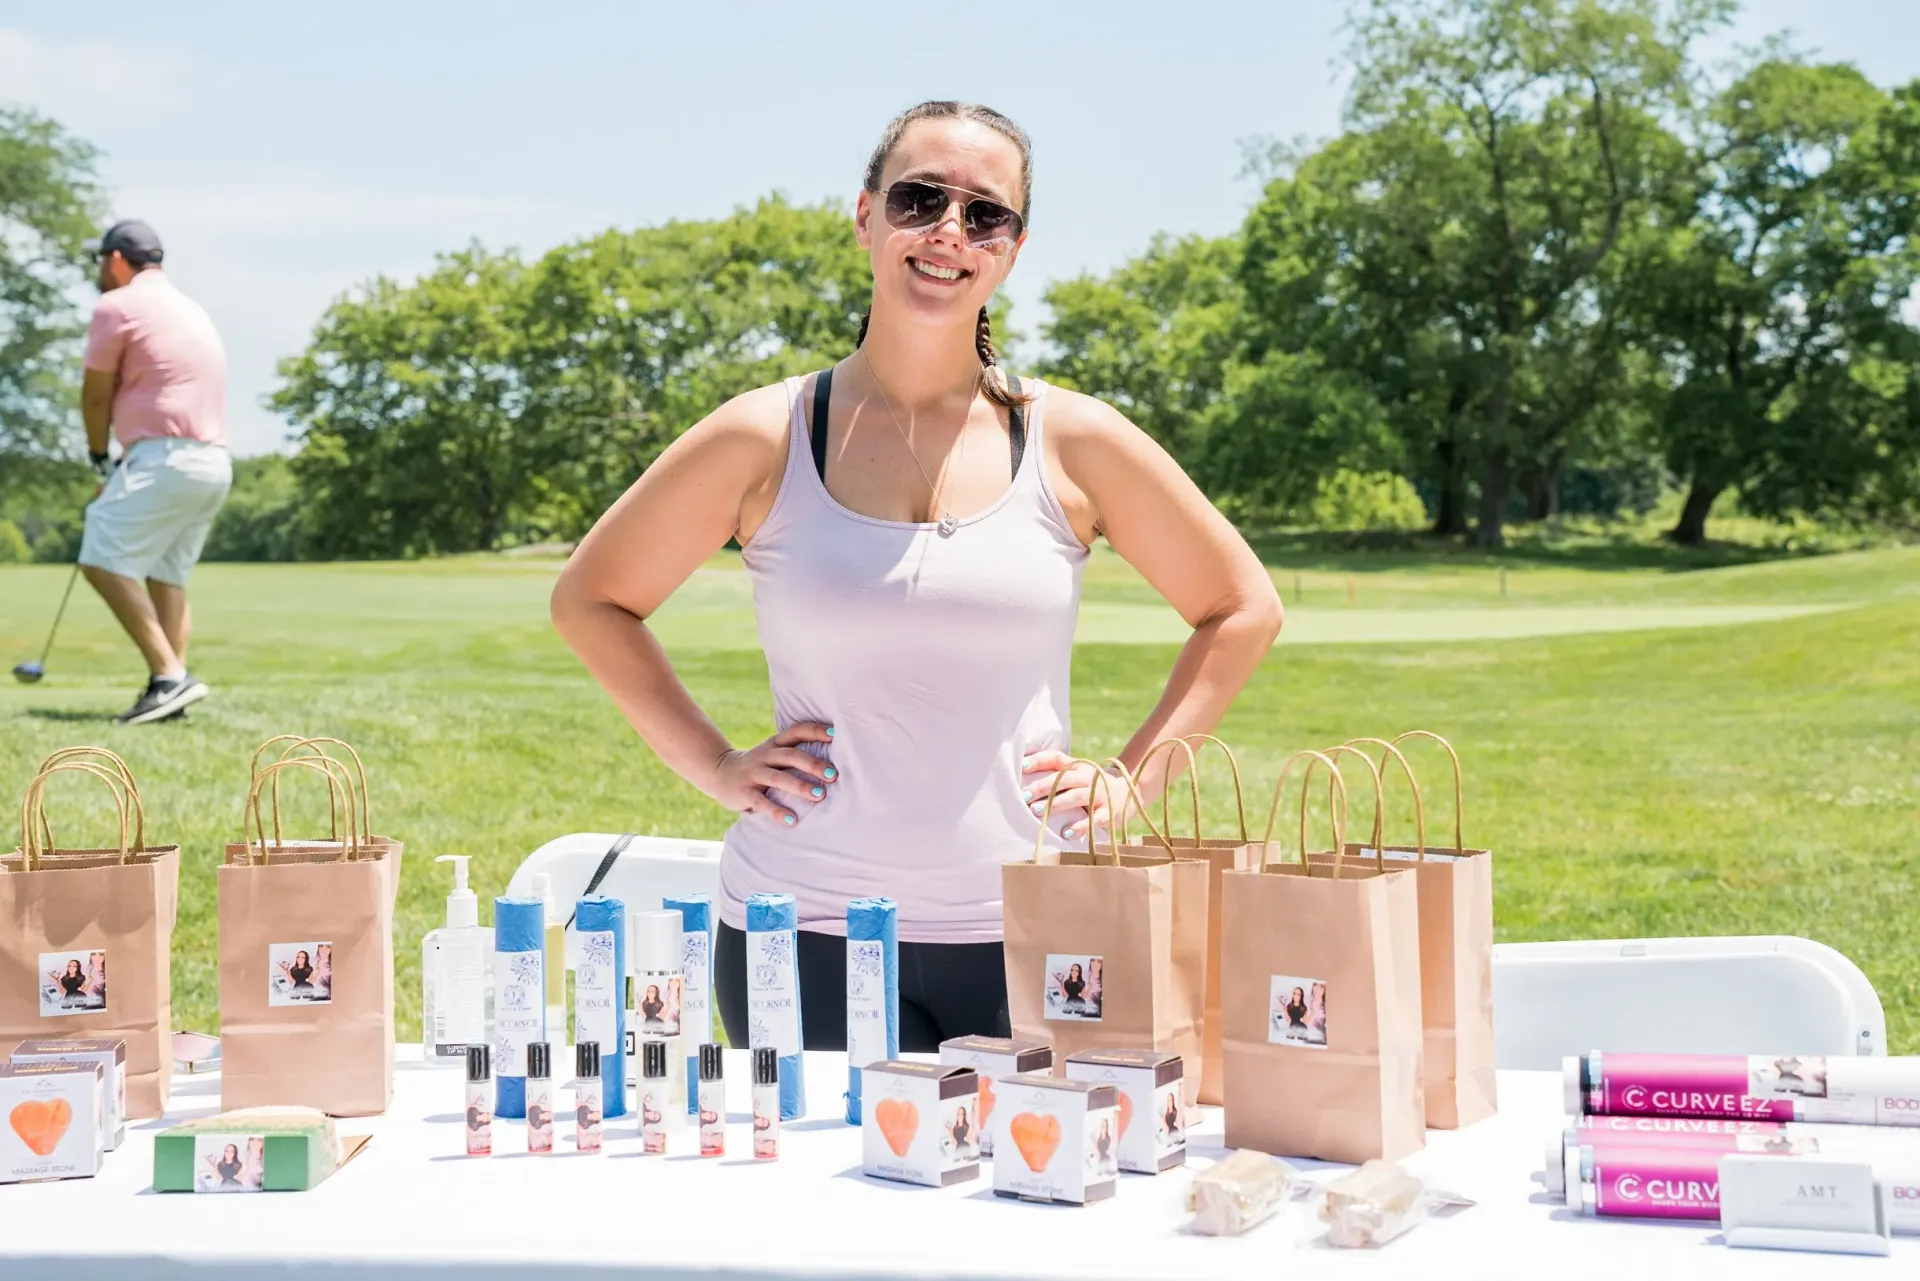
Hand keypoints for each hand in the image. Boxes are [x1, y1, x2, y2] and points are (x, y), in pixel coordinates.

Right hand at [708, 721, 836, 826]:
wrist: (718, 772)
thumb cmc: (758, 765)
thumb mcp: (773, 753)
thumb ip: (794, 754)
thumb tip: (834, 763)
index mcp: (775, 743)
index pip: (796, 731)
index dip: (815, 730)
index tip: (836, 733)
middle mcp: (765, 755)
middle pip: (791, 755)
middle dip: (813, 764)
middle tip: (834, 775)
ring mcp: (754, 773)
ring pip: (778, 777)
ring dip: (800, 786)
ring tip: (820, 796)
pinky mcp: (744, 792)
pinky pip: (762, 802)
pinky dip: (777, 811)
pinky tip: (792, 820)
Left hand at [1020, 751, 1123, 839]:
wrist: (1129, 791)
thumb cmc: (1092, 784)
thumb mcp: (1078, 775)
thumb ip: (1057, 775)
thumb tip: (1022, 778)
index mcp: (1078, 767)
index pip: (1057, 758)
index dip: (1040, 760)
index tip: (1022, 765)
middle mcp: (1089, 777)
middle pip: (1064, 778)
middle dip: (1042, 787)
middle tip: (1023, 796)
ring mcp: (1100, 794)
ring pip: (1077, 797)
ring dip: (1055, 804)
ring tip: (1036, 811)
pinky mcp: (1109, 812)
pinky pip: (1095, 819)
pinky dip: (1080, 826)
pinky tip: (1065, 833)